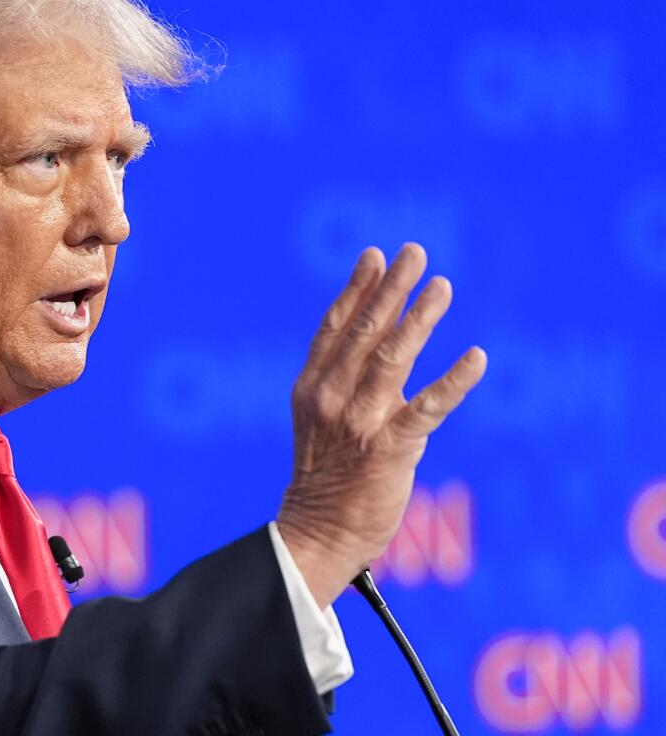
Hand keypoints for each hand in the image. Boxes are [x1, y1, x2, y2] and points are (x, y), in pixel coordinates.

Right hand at [276, 243, 486, 608]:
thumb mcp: (320, 422)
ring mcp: (358, 422)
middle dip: (391, 289)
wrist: (319, 533)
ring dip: (420, 319)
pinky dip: (454, 381)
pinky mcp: (389, 449)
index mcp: (310, 388)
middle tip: (414, 253)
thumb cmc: (326, 479)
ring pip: (392, 358)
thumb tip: (384, 341)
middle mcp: (330, 398)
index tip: (375, 256)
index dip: (356, 289)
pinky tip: (477, 357)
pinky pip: (428, 407)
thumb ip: (344, 384)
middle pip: (364, 332)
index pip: (333, 327)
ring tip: (442, 287)